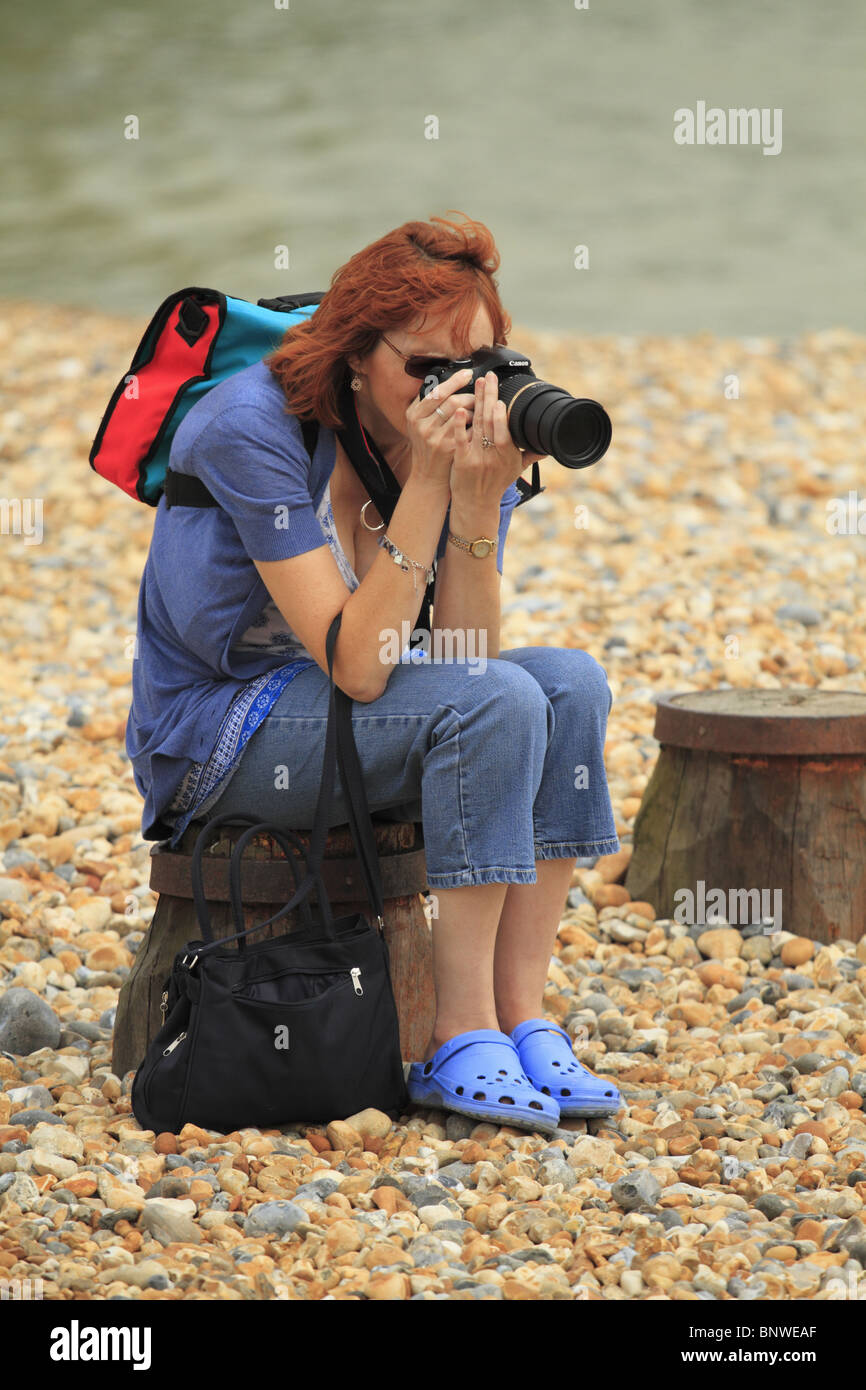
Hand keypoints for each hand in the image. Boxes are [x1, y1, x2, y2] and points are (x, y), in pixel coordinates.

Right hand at [403, 366, 476, 490]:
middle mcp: (422, 425)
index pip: (437, 392)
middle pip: (453, 401)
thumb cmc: (427, 446)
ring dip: (476, 409)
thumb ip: (426, 405)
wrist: (427, 475)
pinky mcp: (448, 448)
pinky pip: (468, 429)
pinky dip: (477, 423)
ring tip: (480, 409)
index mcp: (414, 414)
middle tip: (479, 395)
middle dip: (470, 396)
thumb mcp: (418, 424)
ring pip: (463, 414)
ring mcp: (435, 438)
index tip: (468, 373)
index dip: (455, 381)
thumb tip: (445, 382)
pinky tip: (481, 423)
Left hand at [450, 371, 545, 510]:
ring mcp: (476, 458)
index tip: (501, 397)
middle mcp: (493, 456)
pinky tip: (459, 409)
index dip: (502, 415)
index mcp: (508, 456)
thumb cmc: (496, 486)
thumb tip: (547, 446)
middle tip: (488, 377)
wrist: (476, 505)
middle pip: (491, 422)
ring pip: (476, 426)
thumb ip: (530, 455)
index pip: (505, 432)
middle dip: (489, 397)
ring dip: (477, 402)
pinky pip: (460, 439)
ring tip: (477, 383)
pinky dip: (460, 424)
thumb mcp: (516, 471)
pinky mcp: (461, 460)